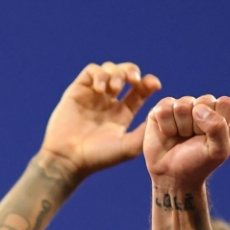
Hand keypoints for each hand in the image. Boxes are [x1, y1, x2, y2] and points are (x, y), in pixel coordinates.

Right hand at [39, 62, 161, 179]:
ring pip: (109, 69)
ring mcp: (92, 95)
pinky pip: (91, 71)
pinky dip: (99, 74)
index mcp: (123, 113)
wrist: (69, 159)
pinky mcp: (77, 91)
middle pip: (126, 74)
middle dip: (132, 71)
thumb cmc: (98, 157)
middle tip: (134, 80)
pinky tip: (100, 89)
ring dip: (115, 74)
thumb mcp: (130, 146)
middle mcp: (108, 102)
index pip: (140, 89)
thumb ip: (146, 129)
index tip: (155, 85)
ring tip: (114, 89)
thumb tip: (160, 111)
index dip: (149, 82)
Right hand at [143, 95, 229, 193]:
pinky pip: (164, 109)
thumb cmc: (198, 163)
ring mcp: (183, 106)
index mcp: (224, 114)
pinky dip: (165, 126)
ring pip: (182, 105)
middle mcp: (204, 106)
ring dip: (180, 127)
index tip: (210, 139)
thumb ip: (218, 128)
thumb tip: (198, 109)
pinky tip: (167, 134)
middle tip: (194, 140)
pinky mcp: (163, 109)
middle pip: (203, 101)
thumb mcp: (218, 151)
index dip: (217, 123)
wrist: (172, 176)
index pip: (225, 104)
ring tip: (180, 138)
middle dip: (197, 126)